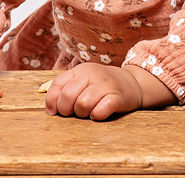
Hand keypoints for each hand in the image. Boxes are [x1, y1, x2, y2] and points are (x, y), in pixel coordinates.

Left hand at [44, 63, 174, 120]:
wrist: (133, 82)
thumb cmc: (103, 85)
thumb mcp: (84, 80)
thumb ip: (67, 89)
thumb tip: (51, 109)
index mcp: (80, 70)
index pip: (57, 85)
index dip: (52, 101)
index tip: (54, 112)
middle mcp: (91, 74)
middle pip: (68, 96)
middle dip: (66, 110)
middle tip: (74, 113)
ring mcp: (105, 85)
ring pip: (83, 103)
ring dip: (82, 113)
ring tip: (88, 112)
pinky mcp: (118, 97)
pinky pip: (101, 109)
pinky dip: (97, 115)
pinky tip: (99, 113)